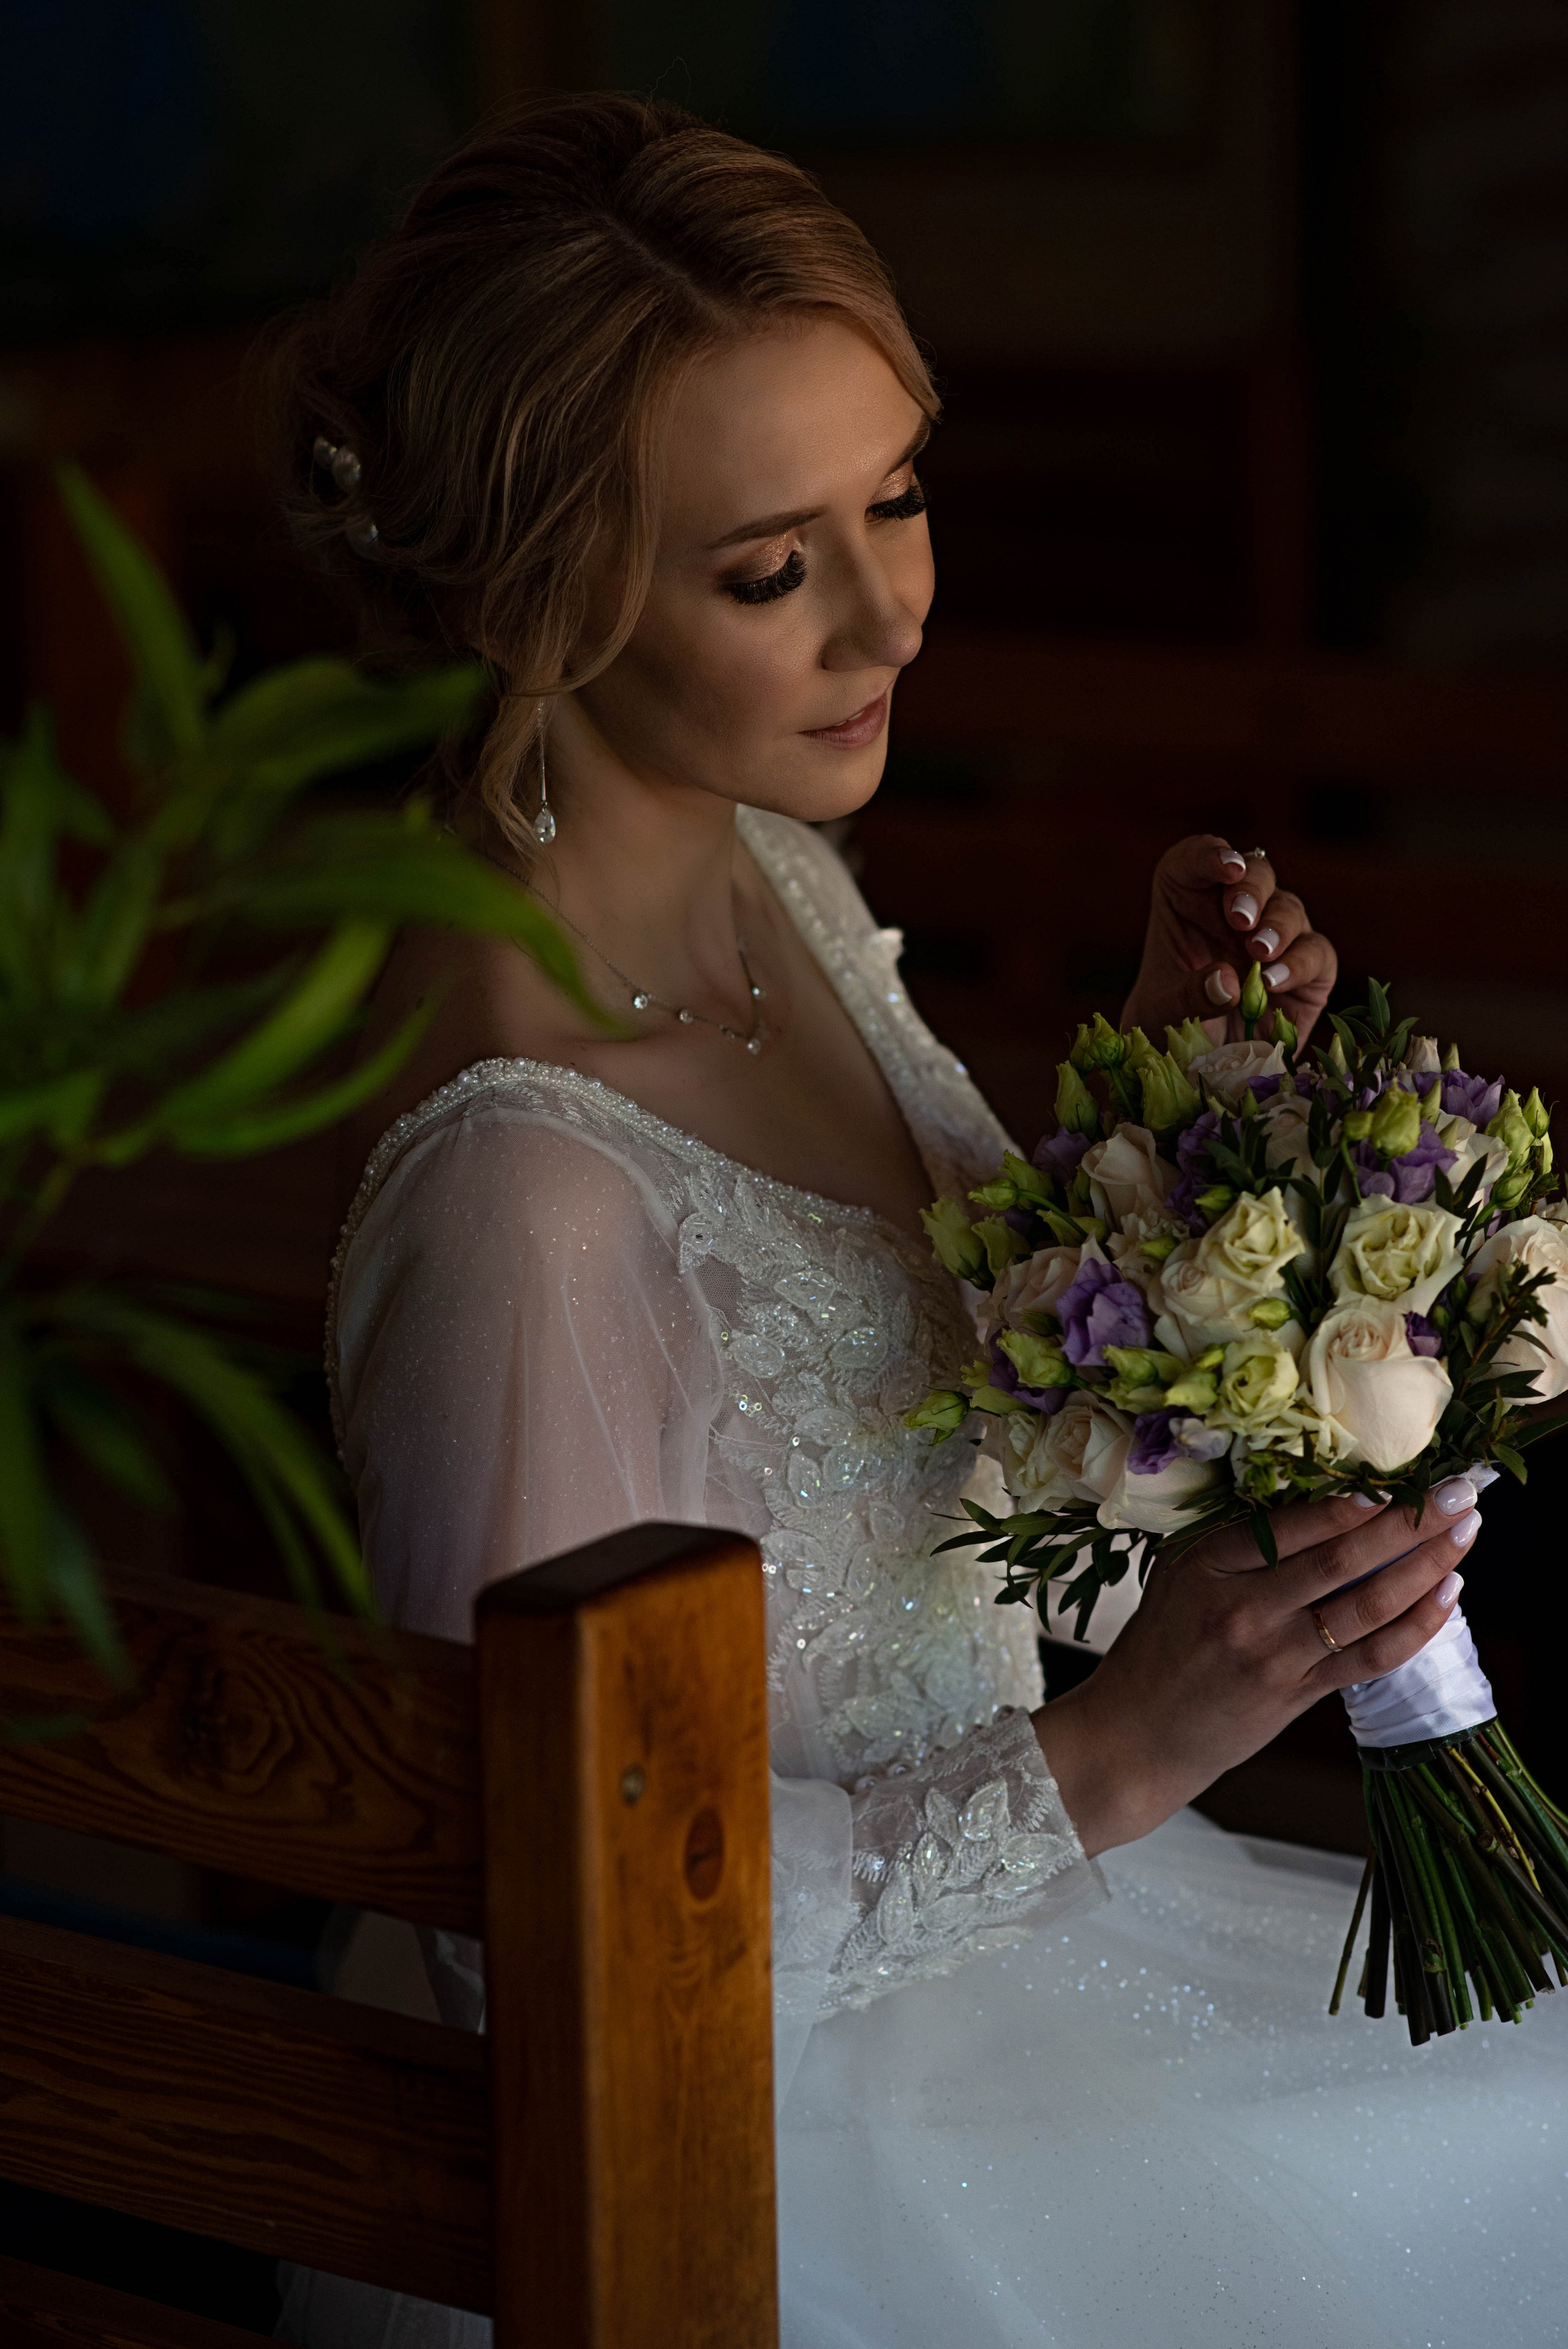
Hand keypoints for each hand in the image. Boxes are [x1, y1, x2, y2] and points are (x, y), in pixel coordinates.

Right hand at [1032, 1478, 1481, 1857]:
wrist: (1138, 1733)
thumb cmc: (1160, 1643)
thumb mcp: (1180, 1572)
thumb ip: (1238, 1540)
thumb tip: (1320, 1500)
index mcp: (1210, 1565)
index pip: (1295, 1524)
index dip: (1354, 1501)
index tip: (1399, 1479)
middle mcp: (1245, 1608)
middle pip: (1344, 1558)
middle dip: (1410, 1522)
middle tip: (1457, 1495)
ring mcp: (1277, 1656)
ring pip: (1369, 1605)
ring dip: (1426, 1567)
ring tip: (1465, 1535)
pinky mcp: (1299, 1693)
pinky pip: (1371, 1656)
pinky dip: (1416, 1626)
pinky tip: (1446, 1596)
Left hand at [1119, 835, 1337, 1048]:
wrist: (1194, 1072)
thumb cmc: (1167, 1027)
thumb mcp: (1159, 1013)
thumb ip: (1187, 995)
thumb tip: (1228, 982)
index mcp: (1187, 899)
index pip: (1197, 859)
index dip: (1211, 854)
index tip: (1226, 867)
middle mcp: (1234, 910)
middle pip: (1255, 873)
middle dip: (1251, 889)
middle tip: (1239, 917)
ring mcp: (1276, 937)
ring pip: (1288, 909)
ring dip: (1276, 926)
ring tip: (1258, 954)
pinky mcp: (1309, 971)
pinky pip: (1316, 953)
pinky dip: (1300, 963)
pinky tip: (1274, 983)